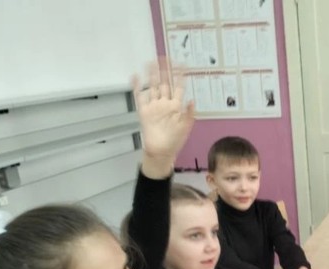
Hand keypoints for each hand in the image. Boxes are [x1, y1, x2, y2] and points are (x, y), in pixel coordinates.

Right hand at [133, 59, 195, 176]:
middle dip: (164, 71)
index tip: (181, 65)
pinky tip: (135, 76)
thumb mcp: (187, 127)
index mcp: (176, 106)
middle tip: (164, 58)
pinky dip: (137, 87)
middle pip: (164, 83)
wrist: (161, 151)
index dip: (180, 77)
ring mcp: (154, 106)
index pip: (178, 88)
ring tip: (151, 63)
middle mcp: (165, 104)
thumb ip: (190, 114)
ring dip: (151, 75)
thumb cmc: (175, 140)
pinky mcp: (144, 111)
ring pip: (153, 87)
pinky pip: (140, 96)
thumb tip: (192, 100)